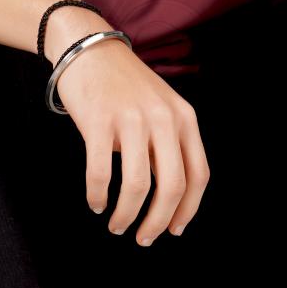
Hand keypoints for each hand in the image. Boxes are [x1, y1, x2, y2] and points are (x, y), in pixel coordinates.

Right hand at [53, 36, 210, 243]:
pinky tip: (96, 203)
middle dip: (157, 222)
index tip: (174, 230)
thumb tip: (169, 199)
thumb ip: (169, 145)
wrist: (88, 48)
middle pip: (171, 187)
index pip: (197, 176)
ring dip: (126, 215)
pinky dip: (98, 196)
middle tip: (144, 239)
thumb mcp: (161, 108)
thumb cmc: (124, 86)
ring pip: (137, 186)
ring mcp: (131, 119)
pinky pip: (101, 173)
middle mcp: (163, 119)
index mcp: (184, 118)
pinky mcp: (99, 121)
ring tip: (117, 225)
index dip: (187, 210)